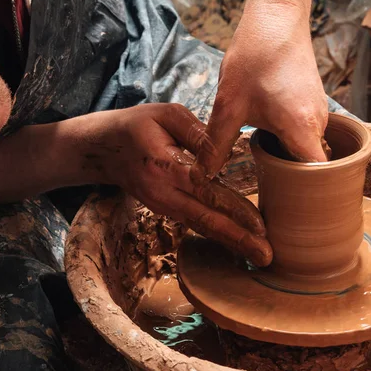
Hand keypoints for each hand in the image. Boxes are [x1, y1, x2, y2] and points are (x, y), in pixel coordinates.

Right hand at [79, 104, 272, 266]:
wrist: (103, 148)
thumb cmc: (137, 125)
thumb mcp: (167, 114)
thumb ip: (198, 133)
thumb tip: (228, 151)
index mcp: (164, 166)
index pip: (205, 191)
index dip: (233, 209)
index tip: (259, 225)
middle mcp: (163, 193)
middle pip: (205, 219)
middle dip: (238, 240)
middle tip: (266, 256)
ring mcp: (162, 205)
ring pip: (202, 226)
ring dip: (232, 242)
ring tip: (260, 255)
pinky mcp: (165, 209)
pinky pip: (195, 222)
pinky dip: (219, 234)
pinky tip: (240, 243)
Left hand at [191, 0, 328, 183]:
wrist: (276, 15)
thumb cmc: (254, 55)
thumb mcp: (228, 104)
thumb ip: (215, 144)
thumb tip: (201, 175)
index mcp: (302, 128)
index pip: (315, 178)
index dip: (301, 196)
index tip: (280, 204)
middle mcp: (318, 124)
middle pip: (310, 168)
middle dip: (289, 183)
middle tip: (264, 193)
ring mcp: (318, 113)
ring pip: (306, 150)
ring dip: (286, 161)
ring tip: (262, 171)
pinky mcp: (312, 104)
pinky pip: (304, 135)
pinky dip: (288, 144)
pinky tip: (266, 142)